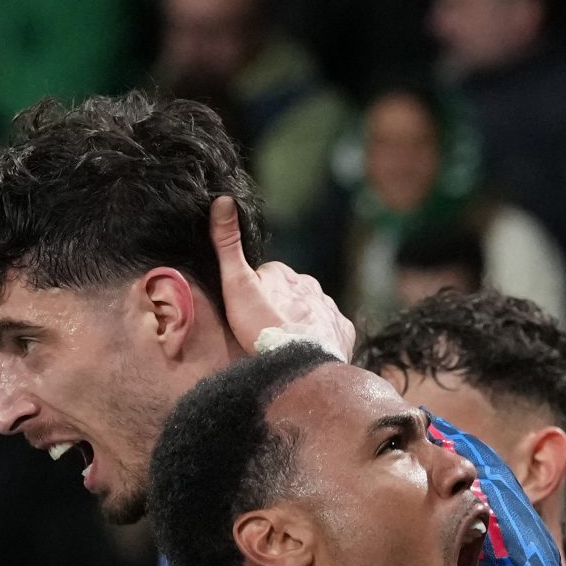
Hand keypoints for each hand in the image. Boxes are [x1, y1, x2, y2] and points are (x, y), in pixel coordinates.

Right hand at [209, 195, 354, 360]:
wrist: (300, 366)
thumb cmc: (263, 327)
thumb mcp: (237, 284)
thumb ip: (228, 245)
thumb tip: (223, 199)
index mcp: (285, 273)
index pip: (267, 278)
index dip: (254, 294)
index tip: (247, 312)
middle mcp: (311, 285)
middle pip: (290, 294)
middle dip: (279, 308)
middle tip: (264, 331)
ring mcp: (329, 308)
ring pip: (311, 312)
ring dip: (299, 323)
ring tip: (285, 344)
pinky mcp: (342, 331)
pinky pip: (331, 330)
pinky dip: (320, 337)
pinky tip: (308, 349)